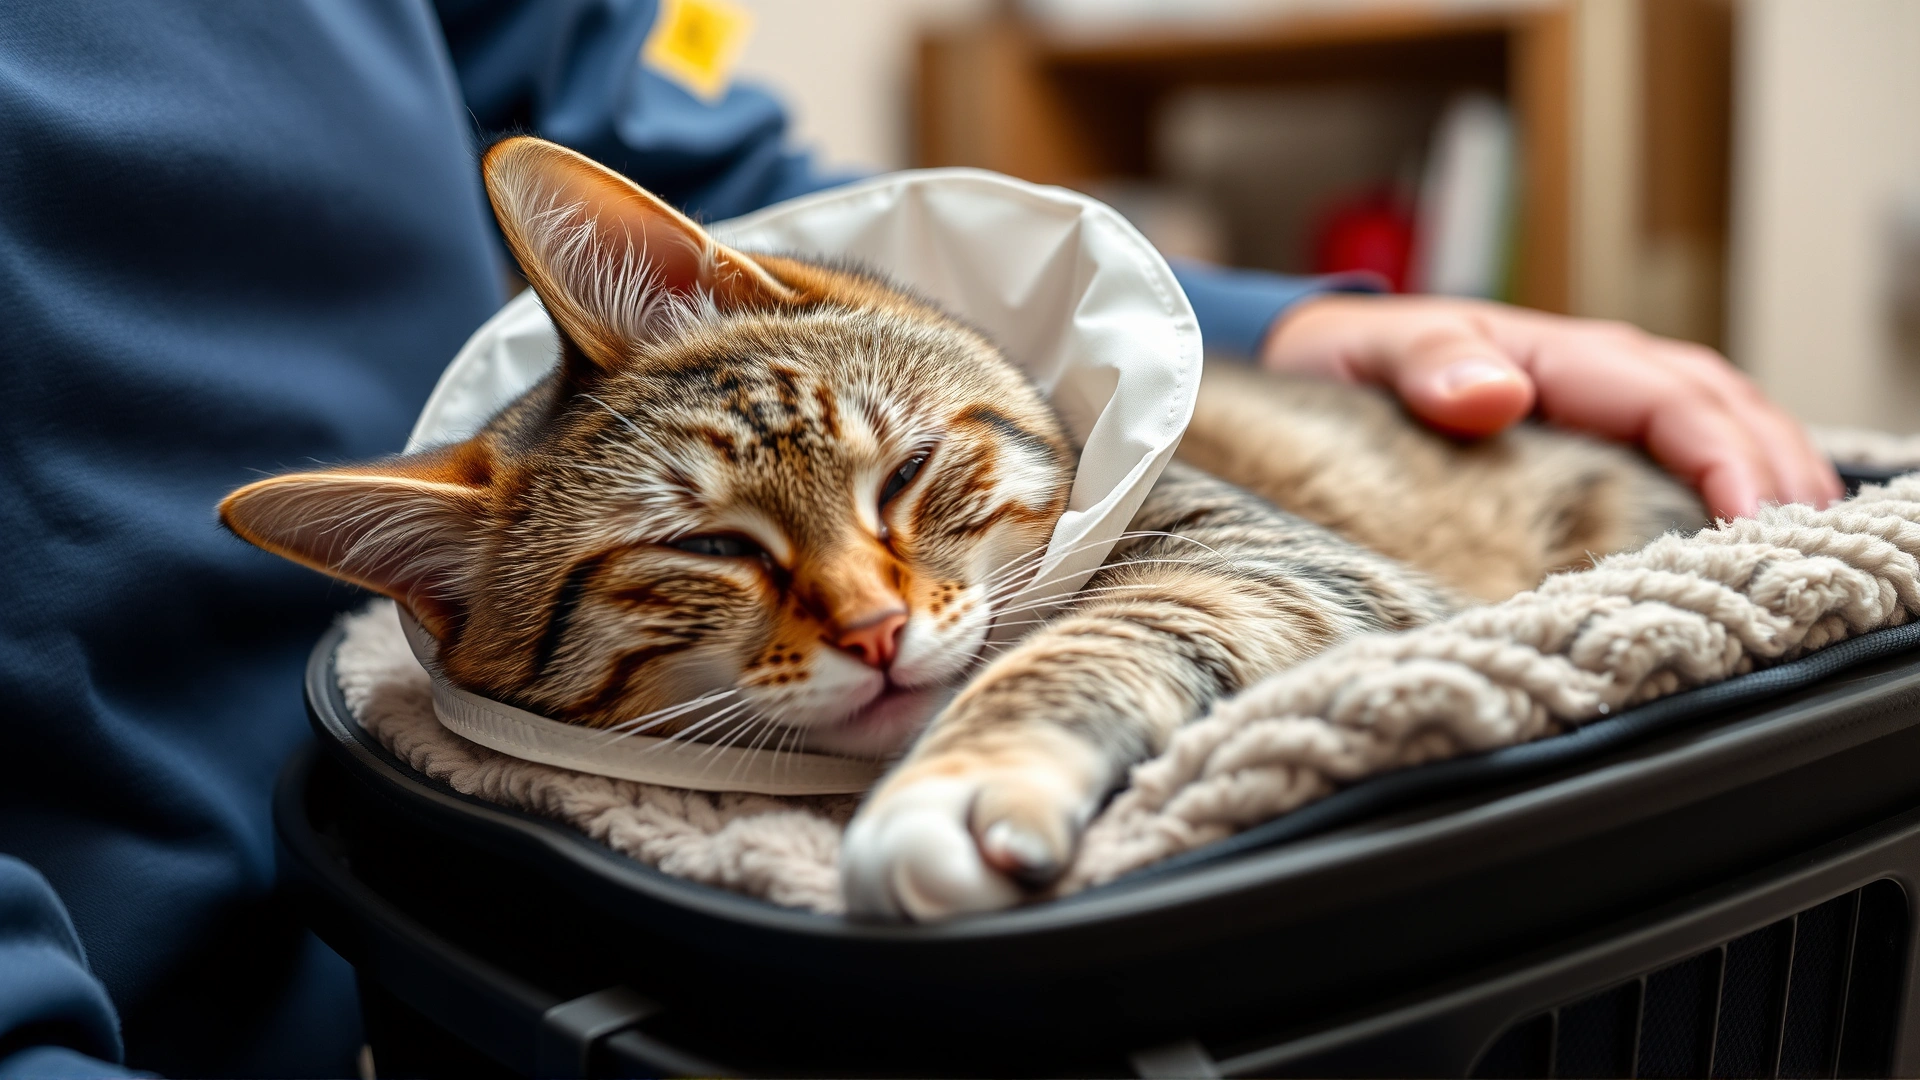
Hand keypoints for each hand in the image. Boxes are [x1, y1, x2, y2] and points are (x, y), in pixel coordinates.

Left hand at [1261, 294, 1842, 519]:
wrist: (1310, 359)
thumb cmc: (1341, 362)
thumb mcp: (1366, 356)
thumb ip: (1428, 366)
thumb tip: (1497, 392)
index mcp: (1549, 352)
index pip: (1666, 398)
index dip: (1721, 455)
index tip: (1752, 516)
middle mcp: (1587, 371)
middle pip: (1715, 405)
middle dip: (1772, 466)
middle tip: (1802, 547)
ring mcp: (1591, 403)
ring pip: (1712, 420)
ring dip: (1768, 469)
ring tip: (1803, 542)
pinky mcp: (1582, 439)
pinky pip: (1674, 449)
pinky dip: (1726, 479)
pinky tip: (1749, 528)